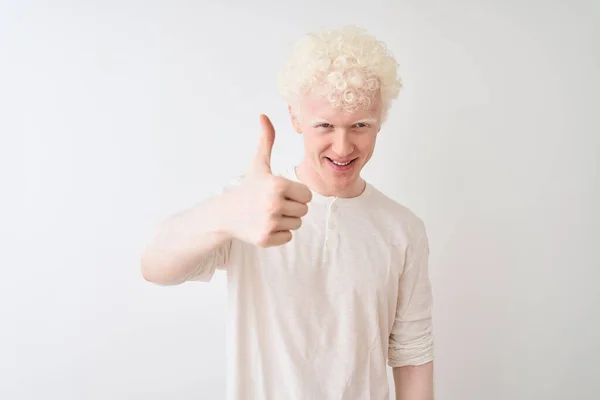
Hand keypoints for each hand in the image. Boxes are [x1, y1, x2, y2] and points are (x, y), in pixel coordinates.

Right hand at [225, 114, 311, 246]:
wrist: (225, 214)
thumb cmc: (248, 188)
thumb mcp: (259, 164)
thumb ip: (267, 140)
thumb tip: (263, 115)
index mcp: (277, 184)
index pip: (307, 195)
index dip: (296, 193)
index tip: (280, 192)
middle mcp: (274, 204)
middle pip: (303, 210)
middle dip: (291, 207)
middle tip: (272, 204)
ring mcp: (269, 223)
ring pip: (296, 224)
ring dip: (285, 220)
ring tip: (268, 213)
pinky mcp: (265, 238)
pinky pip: (288, 237)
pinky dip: (278, 234)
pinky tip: (264, 225)